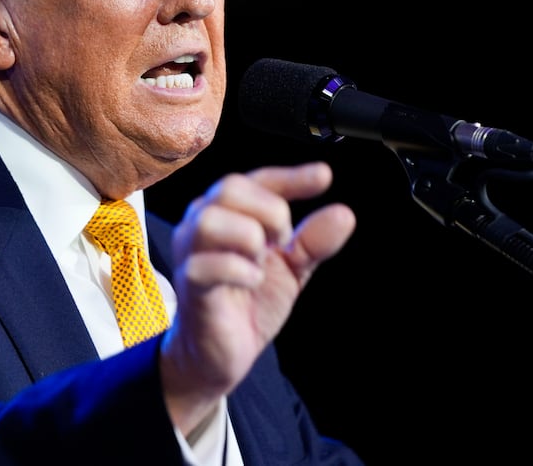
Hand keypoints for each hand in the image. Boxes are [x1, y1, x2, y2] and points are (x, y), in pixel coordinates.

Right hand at [159, 161, 355, 433]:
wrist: (219, 354)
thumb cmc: (247, 303)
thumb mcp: (291, 270)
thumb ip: (314, 243)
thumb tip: (343, 214)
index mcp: (229, 213)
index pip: (259, 180)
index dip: (292, 177)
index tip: (324, 177)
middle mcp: (202, 224)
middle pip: (230, 187)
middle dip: (270, 211)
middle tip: (283, 242)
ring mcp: (190, 252)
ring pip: (210, 220)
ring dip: (248, 237)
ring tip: (260, 263)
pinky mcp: (189, 284)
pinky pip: (206, 265)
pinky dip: (239, 270)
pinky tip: (253, 281)